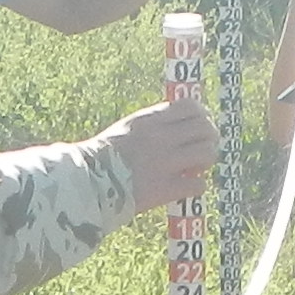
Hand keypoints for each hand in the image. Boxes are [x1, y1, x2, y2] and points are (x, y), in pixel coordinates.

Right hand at [102, 93, 223, 215]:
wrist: (86, 183)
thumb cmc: (101, 158)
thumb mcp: (126, 130)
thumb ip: (152, 125)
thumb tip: (176, 126)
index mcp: (150, 120)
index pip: (191, 106)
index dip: (201, 116)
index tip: (198, 127)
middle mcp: (161, 137)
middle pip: (205, 128)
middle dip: (208, 139)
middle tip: (200, 150)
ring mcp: (165, 162)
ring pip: (207, 152)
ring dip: (205, 161)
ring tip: (194, 169)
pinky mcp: (166, 188)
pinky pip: (199, 184)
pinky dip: (196, 187)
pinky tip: (185, 188)